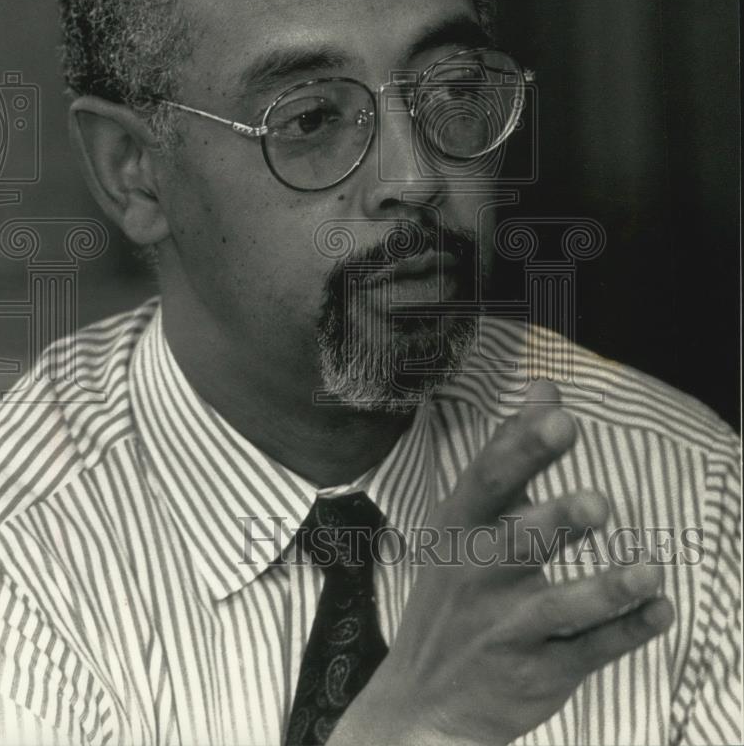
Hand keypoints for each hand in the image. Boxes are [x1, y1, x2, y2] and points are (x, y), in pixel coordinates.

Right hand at [330, 380, 673, 745]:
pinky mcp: (537, 674)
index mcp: (460, 526)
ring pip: (560, 608)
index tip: (560, 418)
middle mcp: (478, 574)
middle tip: (598, 505)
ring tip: (648, 573)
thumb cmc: (455, 588)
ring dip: (606, 591)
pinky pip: (586, 654)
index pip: (489, 479)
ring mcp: (506, 629)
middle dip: (557, 522)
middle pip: (519, 542)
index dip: (523, 448)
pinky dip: (625, 634)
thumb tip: (546, 386)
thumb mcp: (467, 519)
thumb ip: (511, 451)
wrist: (423, 699)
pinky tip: (660, 612)